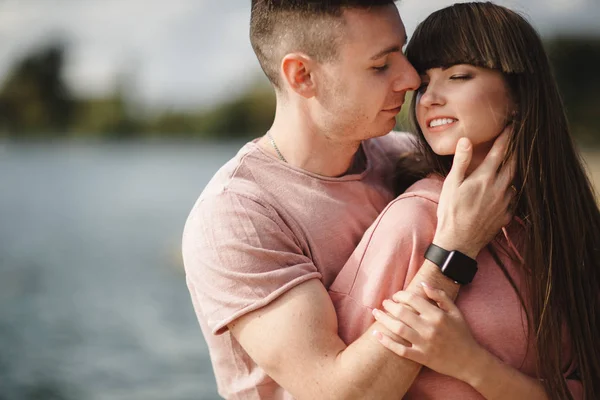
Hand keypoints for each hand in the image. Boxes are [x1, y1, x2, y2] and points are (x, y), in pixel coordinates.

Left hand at [372, 283, 482, 382]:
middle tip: (384, 303)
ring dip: (384, 320)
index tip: (396, 296)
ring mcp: (424, 344)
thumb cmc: (462, 334)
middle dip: (389, 305)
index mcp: (437, 315)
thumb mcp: (455, 311)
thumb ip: (440, 296)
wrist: (469, 361)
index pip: (413, 299)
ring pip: (398, 329)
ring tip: (376, 313)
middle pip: (402, 313)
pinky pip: (400, 350)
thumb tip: (423, 283)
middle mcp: (429, 329)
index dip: (401, 295)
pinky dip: (387, 342)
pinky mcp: (421, 357)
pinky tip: (377, 334)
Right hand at [434, 127, 515, 257]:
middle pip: (515, 163)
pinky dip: (512, 190)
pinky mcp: (507, 215)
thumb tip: (466, 140)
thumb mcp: (451, 184)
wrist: (458, 242)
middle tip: (519, 139)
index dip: (507, 136)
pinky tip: (506, 189)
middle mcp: (500, 187)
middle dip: (517, 150)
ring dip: (515, 170)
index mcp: (485, 177)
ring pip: (516, 180)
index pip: (500, 151)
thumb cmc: (451, 212)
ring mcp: (506, 202)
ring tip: (513, 163)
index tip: (513, 125)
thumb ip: (461, 161)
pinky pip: (514, 198)